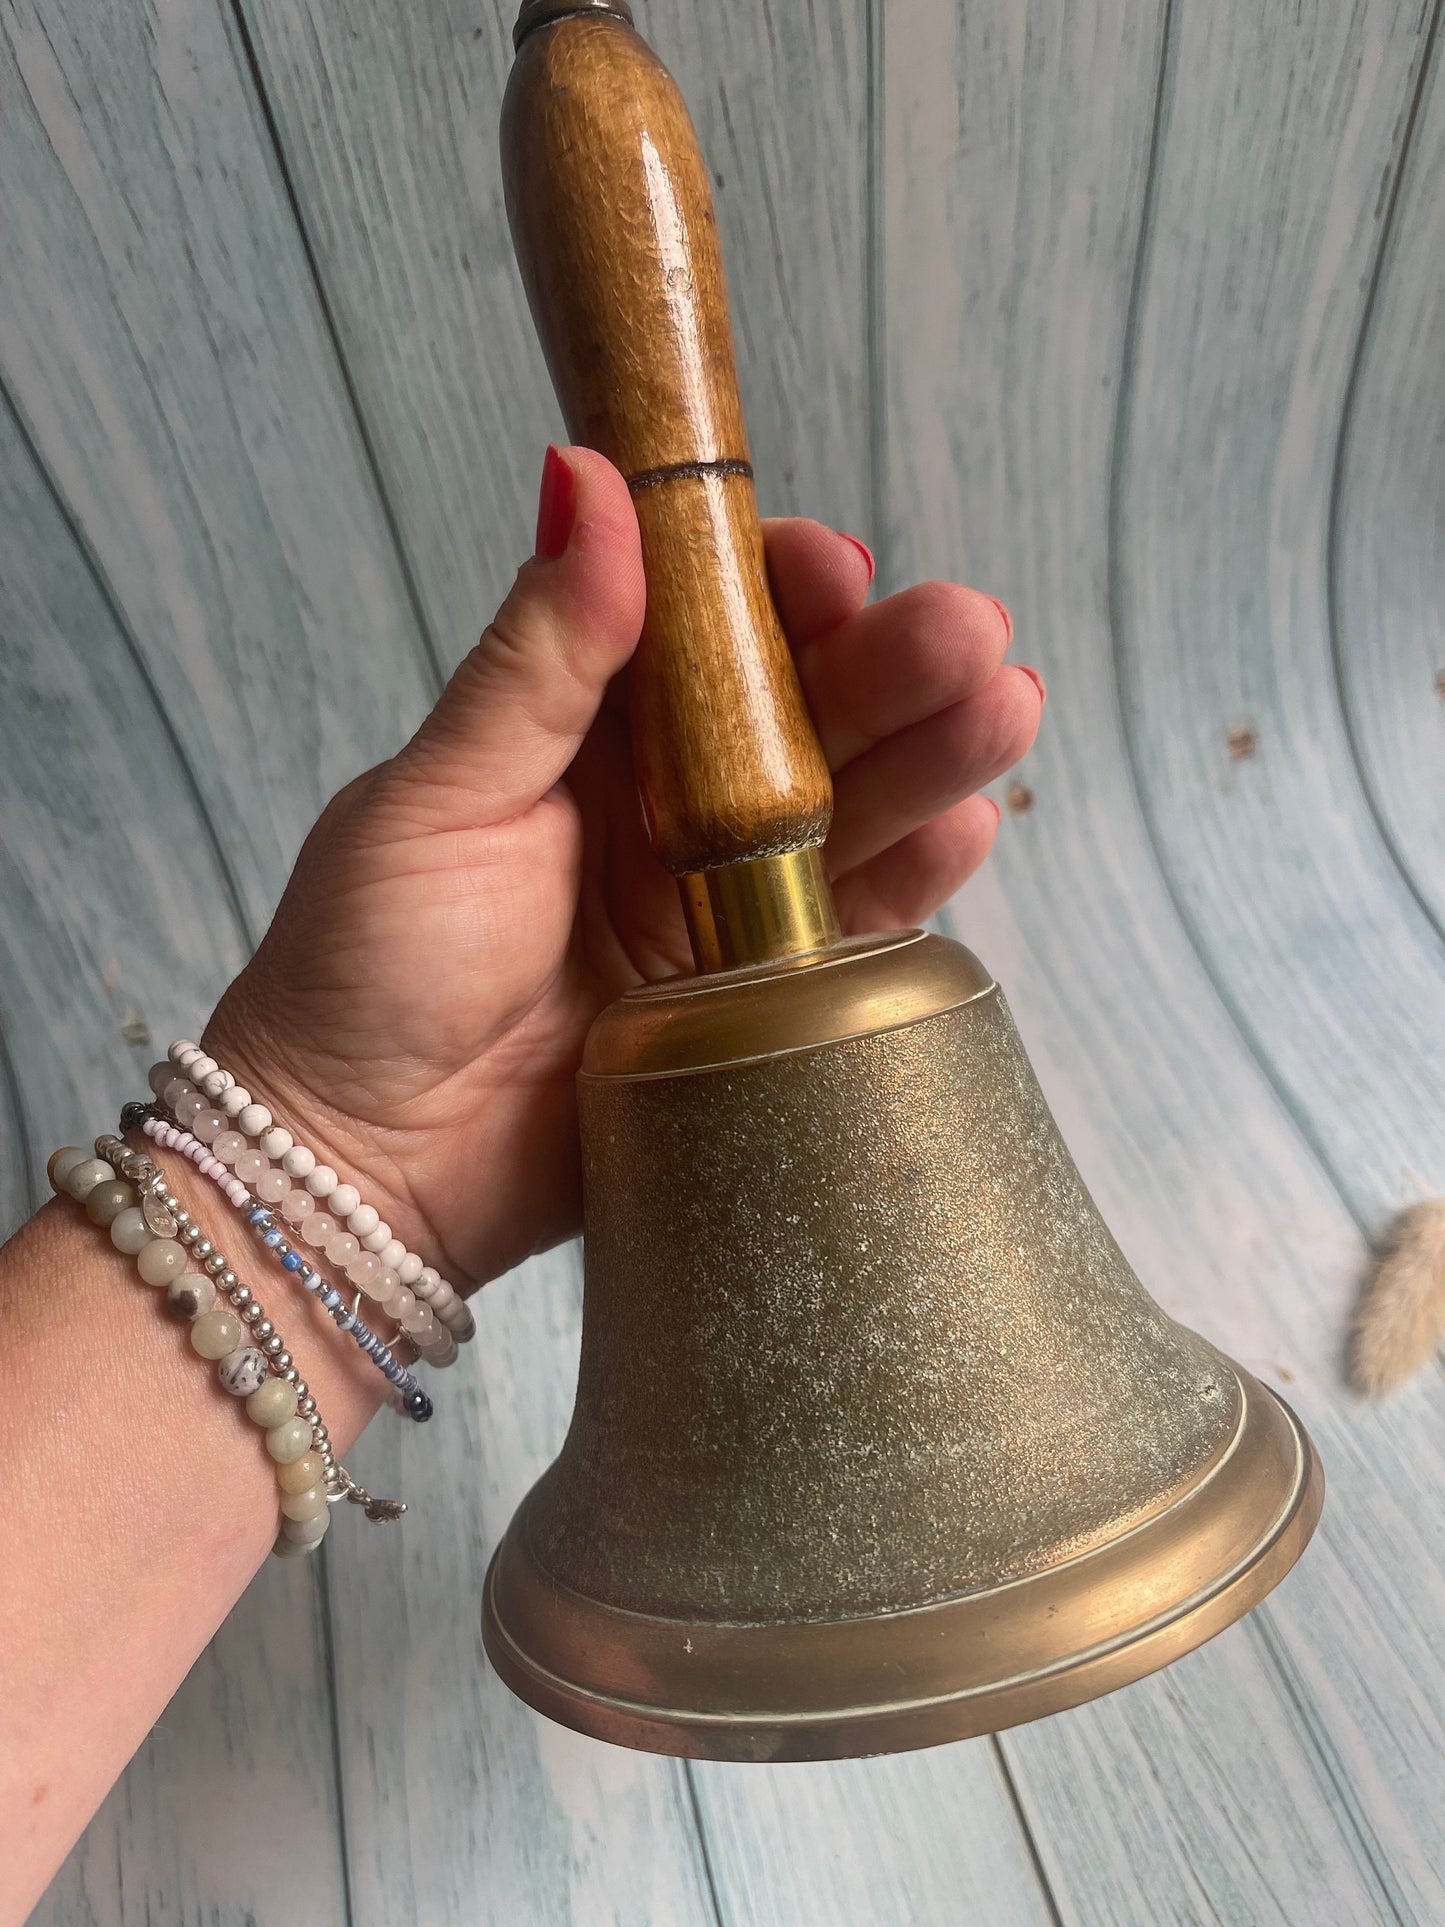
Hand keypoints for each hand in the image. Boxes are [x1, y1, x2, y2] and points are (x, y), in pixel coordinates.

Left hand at [206, 447, 1043, 1285]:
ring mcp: (717, 909)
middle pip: (801, 718)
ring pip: (848, 813)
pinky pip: (853, 930)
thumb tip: (584, 473)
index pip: (707, 636)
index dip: (776, 593)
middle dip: (889, 666)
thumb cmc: (368, 966)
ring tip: (1003, 706)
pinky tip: (967, 826)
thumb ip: (540, 654)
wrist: (365, 1165)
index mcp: (586, 737)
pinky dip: (915, 880)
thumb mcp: (445, 794)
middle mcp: (666, 810)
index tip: (832, 567)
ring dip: (930, 757)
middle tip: (967, 633)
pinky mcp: (754, 1003)